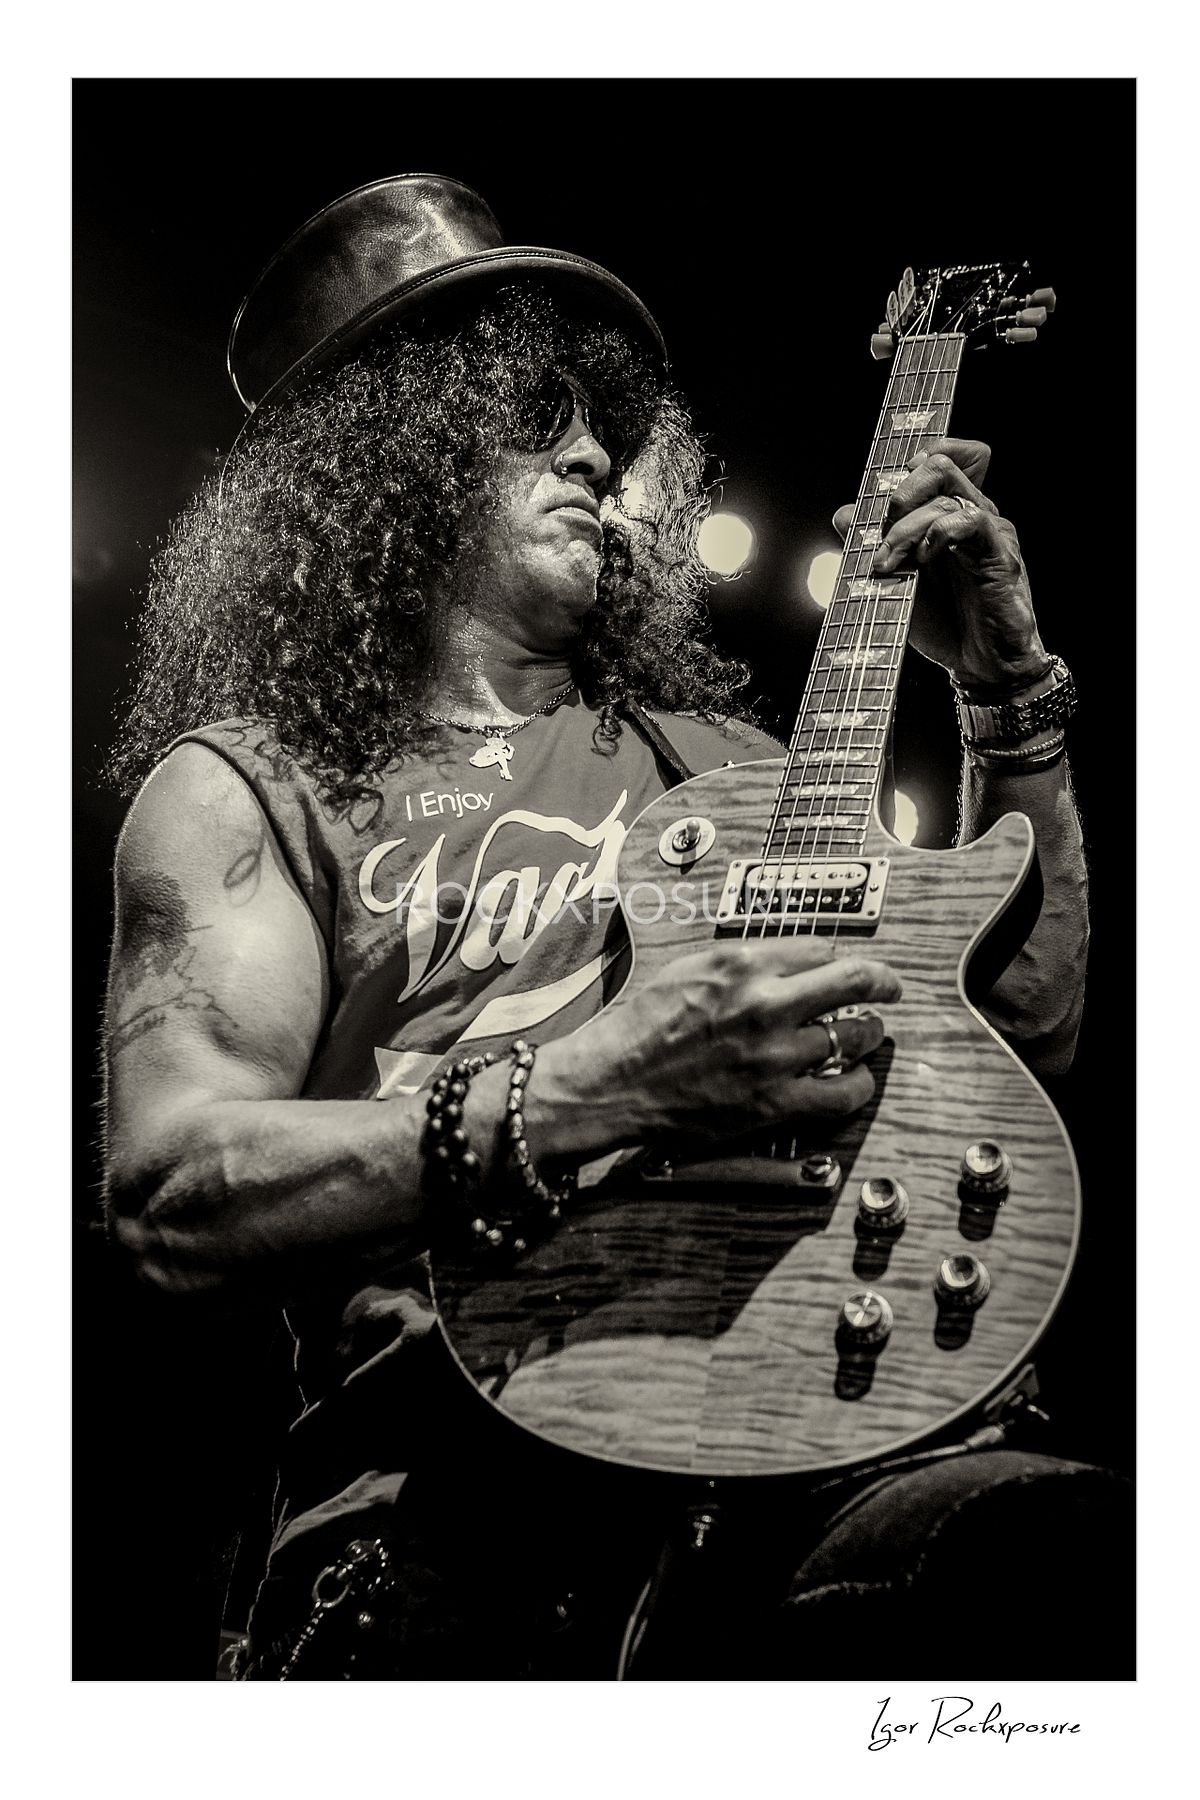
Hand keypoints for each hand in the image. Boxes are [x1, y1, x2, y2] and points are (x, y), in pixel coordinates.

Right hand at [535, 938, 900, 1155]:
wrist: (613, 1081)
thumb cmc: (641, 1025)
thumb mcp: (689, 967)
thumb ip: (741, 961)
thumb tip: (786, 959)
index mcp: (741, 962)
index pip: (820, 949)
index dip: (836, 961)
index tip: (844, 969)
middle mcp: (764, 1002)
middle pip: (855, 981)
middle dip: (882, 983)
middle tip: (890, 989)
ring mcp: (773, 1054)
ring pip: (855, 1036)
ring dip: (868, 1035)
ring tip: (867, 1036)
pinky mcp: (773, 1100)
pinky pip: (841, 1093)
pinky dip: (858, 1085)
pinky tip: (855, 1080)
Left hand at [833, 436, 1047, 692]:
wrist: (978, 665)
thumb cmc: (943, 622)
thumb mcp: (896, 582)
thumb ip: (872, 546)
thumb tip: (842, 515)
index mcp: (949, 513)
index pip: (941, 456)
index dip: (911, 459)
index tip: (882, 494)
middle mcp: (971, 514)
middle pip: (939, 465)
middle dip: (898, 494)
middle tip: (879, 535)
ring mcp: (988, 531)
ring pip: (946, 495)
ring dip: (904, 528)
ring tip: (887, 564)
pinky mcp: (1000, 554)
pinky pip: (971, 522)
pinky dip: (938, 534)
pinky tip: (923, 559)